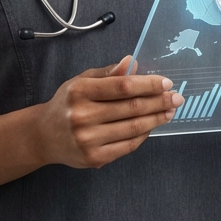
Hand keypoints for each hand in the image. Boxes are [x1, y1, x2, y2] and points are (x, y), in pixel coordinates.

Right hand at [36, 56, 182, 168]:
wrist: (43, 136)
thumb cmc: (67, 104)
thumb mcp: (82, 81)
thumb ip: (108, 74)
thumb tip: (133, 62)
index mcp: (80, 92)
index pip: (122, 87)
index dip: (148, 84)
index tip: (166, 82)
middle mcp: (82, 116)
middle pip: (131, 108)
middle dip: (159, 102)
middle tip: (177, 97)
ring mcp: (88, 140)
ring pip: (133, 128)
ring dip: (156, 119)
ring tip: (169, 111)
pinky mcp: (94, 158)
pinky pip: (128, 146)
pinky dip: (144, 135)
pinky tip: (153, 126)